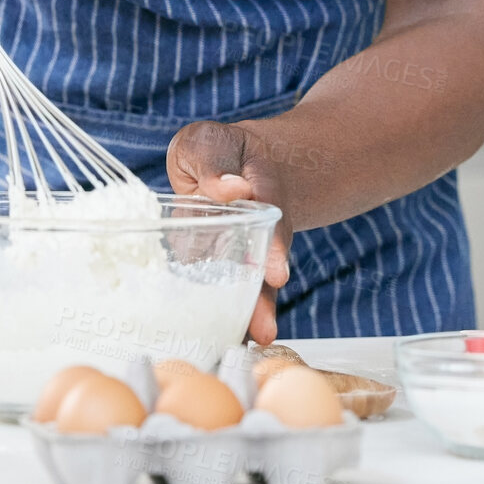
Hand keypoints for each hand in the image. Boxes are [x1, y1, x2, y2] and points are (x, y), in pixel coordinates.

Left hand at [166, 120, 292, 344]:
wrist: (231, 163)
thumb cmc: (214, 151)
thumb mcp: (206, 142)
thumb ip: (212, 162)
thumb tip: (229, 189)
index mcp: (258, 187)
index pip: (270, 216)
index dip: (274, 247)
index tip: (277, 274)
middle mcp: (260, 225)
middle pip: (266, 262)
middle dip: (264, 295)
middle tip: (263, 327)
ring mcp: (246, 249)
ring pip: (253, 284)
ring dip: (254, 312)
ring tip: (255, 342)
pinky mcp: (225, 267)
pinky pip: (232, 293)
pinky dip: (233, 316)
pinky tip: (231, 341)